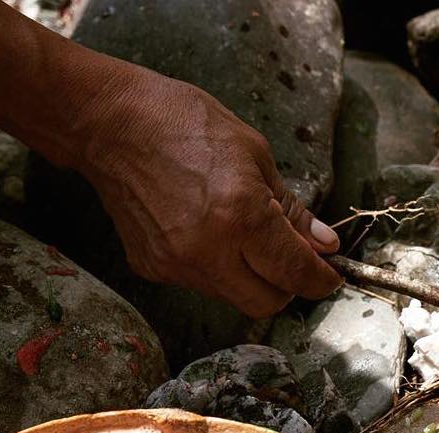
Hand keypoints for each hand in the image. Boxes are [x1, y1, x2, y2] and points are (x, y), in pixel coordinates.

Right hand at [76, 65, 341, 317]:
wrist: (110, 124)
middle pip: (267, 302)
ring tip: (245, 237)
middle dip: (288, 287)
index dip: (319, 280)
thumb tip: (324, 245)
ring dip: (252, 278)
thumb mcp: (255, 155)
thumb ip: (292, 209)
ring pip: (234, 297)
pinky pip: (201, 283)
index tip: (329, 277)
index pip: (294, 272)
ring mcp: (176, 264)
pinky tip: (208, 233)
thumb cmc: (184, 124)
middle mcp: (209, 249)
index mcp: (242, 215)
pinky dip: (217, 268)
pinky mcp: (152, 268)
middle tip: (293, 262)